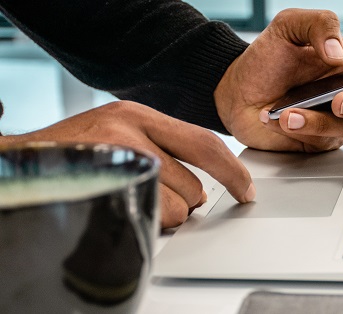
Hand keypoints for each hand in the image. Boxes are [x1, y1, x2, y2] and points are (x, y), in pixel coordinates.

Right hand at [0, 101, 254, 227]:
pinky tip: (122, 209)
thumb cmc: (75, 151)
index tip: (246, 189)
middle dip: (186, 202)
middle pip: (194, 184)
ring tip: (132, 200)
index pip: (205, 143)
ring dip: (164, 215)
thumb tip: (206, 186)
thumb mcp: (119, 132)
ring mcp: (116, 157)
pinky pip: (151, 217)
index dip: (233, 171)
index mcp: (139, 115)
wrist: (21, 161)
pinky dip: (146, 223)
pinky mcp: (105, 183)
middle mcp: (130, 130)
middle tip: (157, 196)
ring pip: (176, 206)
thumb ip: (162, 148)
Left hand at [215, 8, 342, 151]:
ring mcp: (340, 118)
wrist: (234, 91)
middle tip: (340, 100)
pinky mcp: (322, 140)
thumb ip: (320, 24)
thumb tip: (339, 52)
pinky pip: (327, 140)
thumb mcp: (288, 26)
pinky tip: (281, 118)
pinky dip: (305, 129)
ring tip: (290, 111)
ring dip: (323, 120)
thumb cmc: (266, 57)